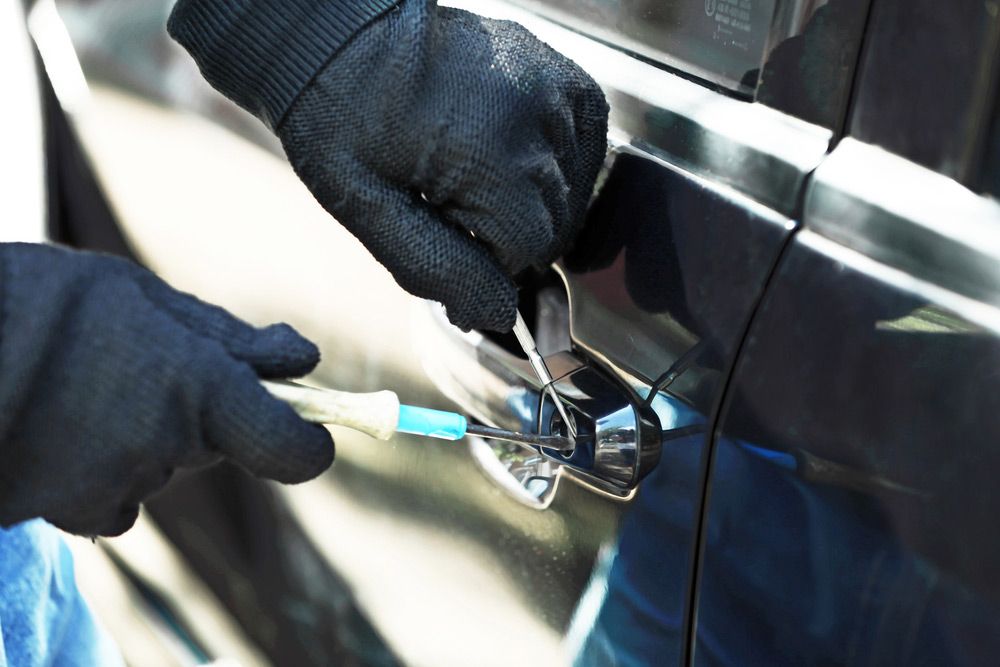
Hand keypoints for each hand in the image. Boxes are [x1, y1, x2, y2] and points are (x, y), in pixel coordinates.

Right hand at [0, 244, 332, 536]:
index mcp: (198, 387)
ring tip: (87, 387)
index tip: (314, 427)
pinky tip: (66, 428)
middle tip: (150, 367)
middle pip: (219, 442)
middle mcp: (167, 448)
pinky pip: (119, 496)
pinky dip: (106, 468)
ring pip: (166, 464)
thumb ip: (228, 337)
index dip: (309, 441)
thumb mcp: (142, 298)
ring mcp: (118, 488)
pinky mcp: (76, 514)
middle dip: (203, 411)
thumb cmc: (45, 306)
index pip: (292, 448)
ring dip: (147, 434)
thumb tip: (303, 359)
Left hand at [169, 0, 608, 331]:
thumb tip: (501, 316)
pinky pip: (587, 147)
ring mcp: (555, 87)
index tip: (452, 245)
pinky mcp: (563, 75)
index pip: (529, 249)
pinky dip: (561, 169)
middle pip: (555, 223)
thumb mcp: (367, 209)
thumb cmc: (343, 123)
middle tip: (453, 211)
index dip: (491, 263)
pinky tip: (514, 165)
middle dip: (509, 235)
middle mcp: (536, 114)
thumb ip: (437, 269)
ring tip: (476, 183)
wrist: (344, 43)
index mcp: (488, 151)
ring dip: (535, 205)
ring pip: (574, 191)